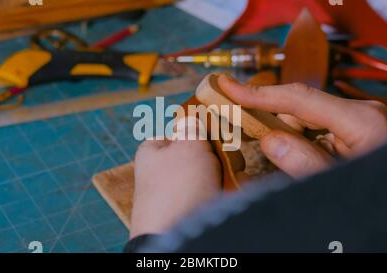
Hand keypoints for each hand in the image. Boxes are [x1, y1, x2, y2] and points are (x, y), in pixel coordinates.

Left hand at [131, 119, 221, 237]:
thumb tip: (193, 117)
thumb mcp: (187, 145)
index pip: (181, 130)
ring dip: (228, 173)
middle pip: (202, 151)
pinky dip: (227, 191)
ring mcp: (178, 192)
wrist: (176, 239)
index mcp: (154, 151)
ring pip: (213, 172)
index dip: (201, 129)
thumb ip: (193, 126)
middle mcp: (164, 171)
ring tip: (230, 181)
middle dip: (220, 154)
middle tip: (225, 161)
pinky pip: (216, 193)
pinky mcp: (192, 210)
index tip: (218, 131)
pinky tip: (232, 192)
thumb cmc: (177, 189)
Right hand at [218, 74, 386, 177]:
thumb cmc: (379, 195)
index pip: (298, 98)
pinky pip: (316, 131)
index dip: (259, 93)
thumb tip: (270, 140)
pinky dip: (299, 142)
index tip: (228, 86)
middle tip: (236, 126)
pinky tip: (292, 158)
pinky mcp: (353, 131)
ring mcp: (357, 121)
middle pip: (299, 108)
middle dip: (269, 119)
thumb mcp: (338, 182)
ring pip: (306, 121)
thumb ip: (305, 163)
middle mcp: (359, 113)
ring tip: (268, 155)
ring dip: (285, 136)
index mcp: (360, 120)